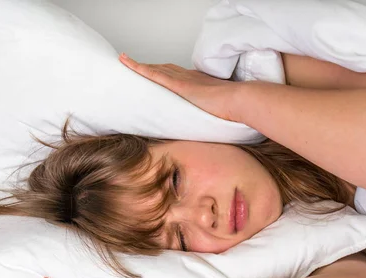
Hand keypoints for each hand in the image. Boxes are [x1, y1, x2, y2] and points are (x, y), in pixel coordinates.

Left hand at [119, 53, 240, 121]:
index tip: (158, 73)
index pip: (178, 76)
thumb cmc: (235, 110)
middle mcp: (190, 77)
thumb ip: (215, 116)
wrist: (239, 101)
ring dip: (141, 65)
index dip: (166, 73)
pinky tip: (126, 62)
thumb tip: (216, 128)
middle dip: (150, 67)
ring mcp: (184, 80)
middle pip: (165, 69)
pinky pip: (153, 74)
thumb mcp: (222, 113)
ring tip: (125, 61)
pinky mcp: (179, 85)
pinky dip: (138, 68)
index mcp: (200, 84)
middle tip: (135, 65)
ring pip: (156, 69)